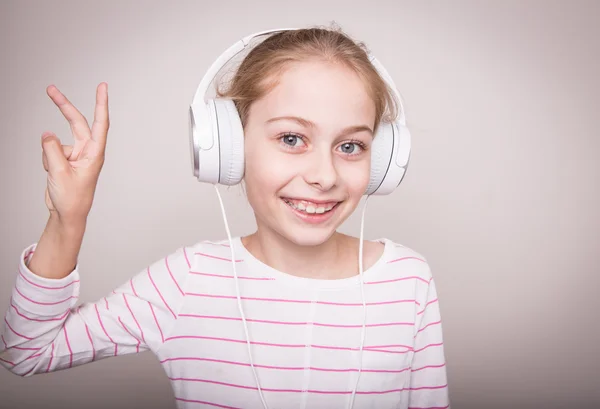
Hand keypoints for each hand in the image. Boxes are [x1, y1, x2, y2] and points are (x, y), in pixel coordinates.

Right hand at [41, 83, 108, 223]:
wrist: (66, 214)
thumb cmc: (72, 198)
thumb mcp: (59, 173)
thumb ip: (52, 150)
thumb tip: (47, 133)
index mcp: (95, 153)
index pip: (100, 123)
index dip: (101, 104)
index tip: (102, 87)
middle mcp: (88, 151)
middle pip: (76, 122)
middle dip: (63, 106)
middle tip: (50, 89)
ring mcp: (76, 154)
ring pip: (56, 141)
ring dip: (49, 155)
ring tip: (56, 174)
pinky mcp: (65, 158)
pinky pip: (49, 151)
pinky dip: (46, 161)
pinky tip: (53, 175)